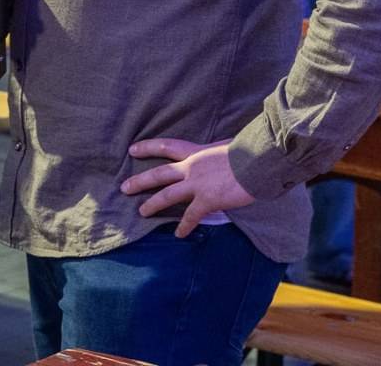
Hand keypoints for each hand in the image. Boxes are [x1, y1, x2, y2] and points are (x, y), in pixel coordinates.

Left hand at [120, 138, 255, 237]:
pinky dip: (184, 226)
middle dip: (140, 181)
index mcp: (195, 152)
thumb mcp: (224, 146)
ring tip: (142, 212)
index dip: (147, 148)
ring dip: (153, 204)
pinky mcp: (207, 200)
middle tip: (124, 187)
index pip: (166, 147)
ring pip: (167, 195)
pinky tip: (179, 234)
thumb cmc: (246, 151)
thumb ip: (213, 153)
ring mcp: (197, 184)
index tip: (131, 149)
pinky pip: (191, 216)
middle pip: (159, 174)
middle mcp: (191, 167)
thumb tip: (213, 155)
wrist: (256, 161)